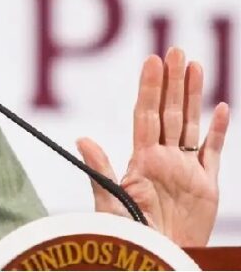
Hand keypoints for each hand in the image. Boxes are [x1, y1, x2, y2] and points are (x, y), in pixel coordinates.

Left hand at [77, 47, 229, 246]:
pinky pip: (213, 152)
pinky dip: (219, 131)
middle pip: (170, 111)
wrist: (159, 258)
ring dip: (193, 95)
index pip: (147, 114)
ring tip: (194, 65)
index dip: (150, 87)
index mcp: (142, 159)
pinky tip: (220, 108)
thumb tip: (81, 137)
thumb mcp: (110, 202)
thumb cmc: (129, 236)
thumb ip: (99, 169)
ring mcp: (186, 168)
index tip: (152, 60)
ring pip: (191, 123)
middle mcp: (164, 158)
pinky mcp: (207, 185)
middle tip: (175, 50)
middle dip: (173, 81)